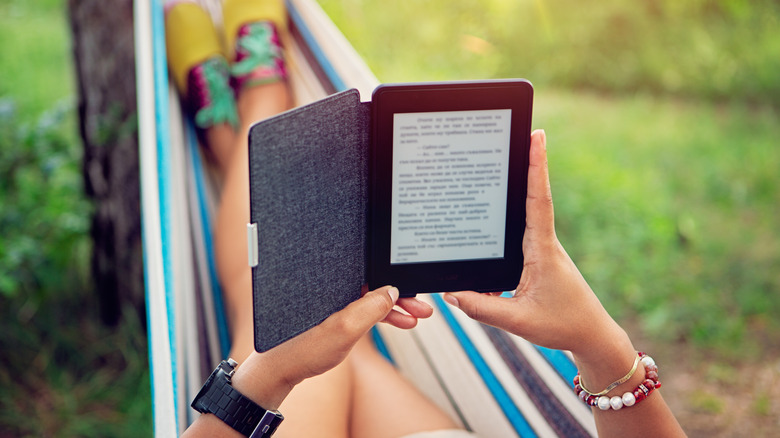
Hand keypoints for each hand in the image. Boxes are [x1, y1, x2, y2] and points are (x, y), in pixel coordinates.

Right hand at [443, 130, 627, 360]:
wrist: (591, 337)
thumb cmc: (562, 325)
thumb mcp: (518, 320)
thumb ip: (482, 308)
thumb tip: (451, 294)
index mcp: (542, 250)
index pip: (538, 201)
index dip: (537, 168)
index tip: (537, 136)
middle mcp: (544, 243)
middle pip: (533, 196)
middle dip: (527, 164)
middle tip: (519, 132)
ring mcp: (543, 249)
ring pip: (526, 216)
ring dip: (518, 190)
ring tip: (504, 163)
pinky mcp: (539, 258)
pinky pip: (520, 235)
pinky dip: (507, 226)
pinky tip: (491, 225)